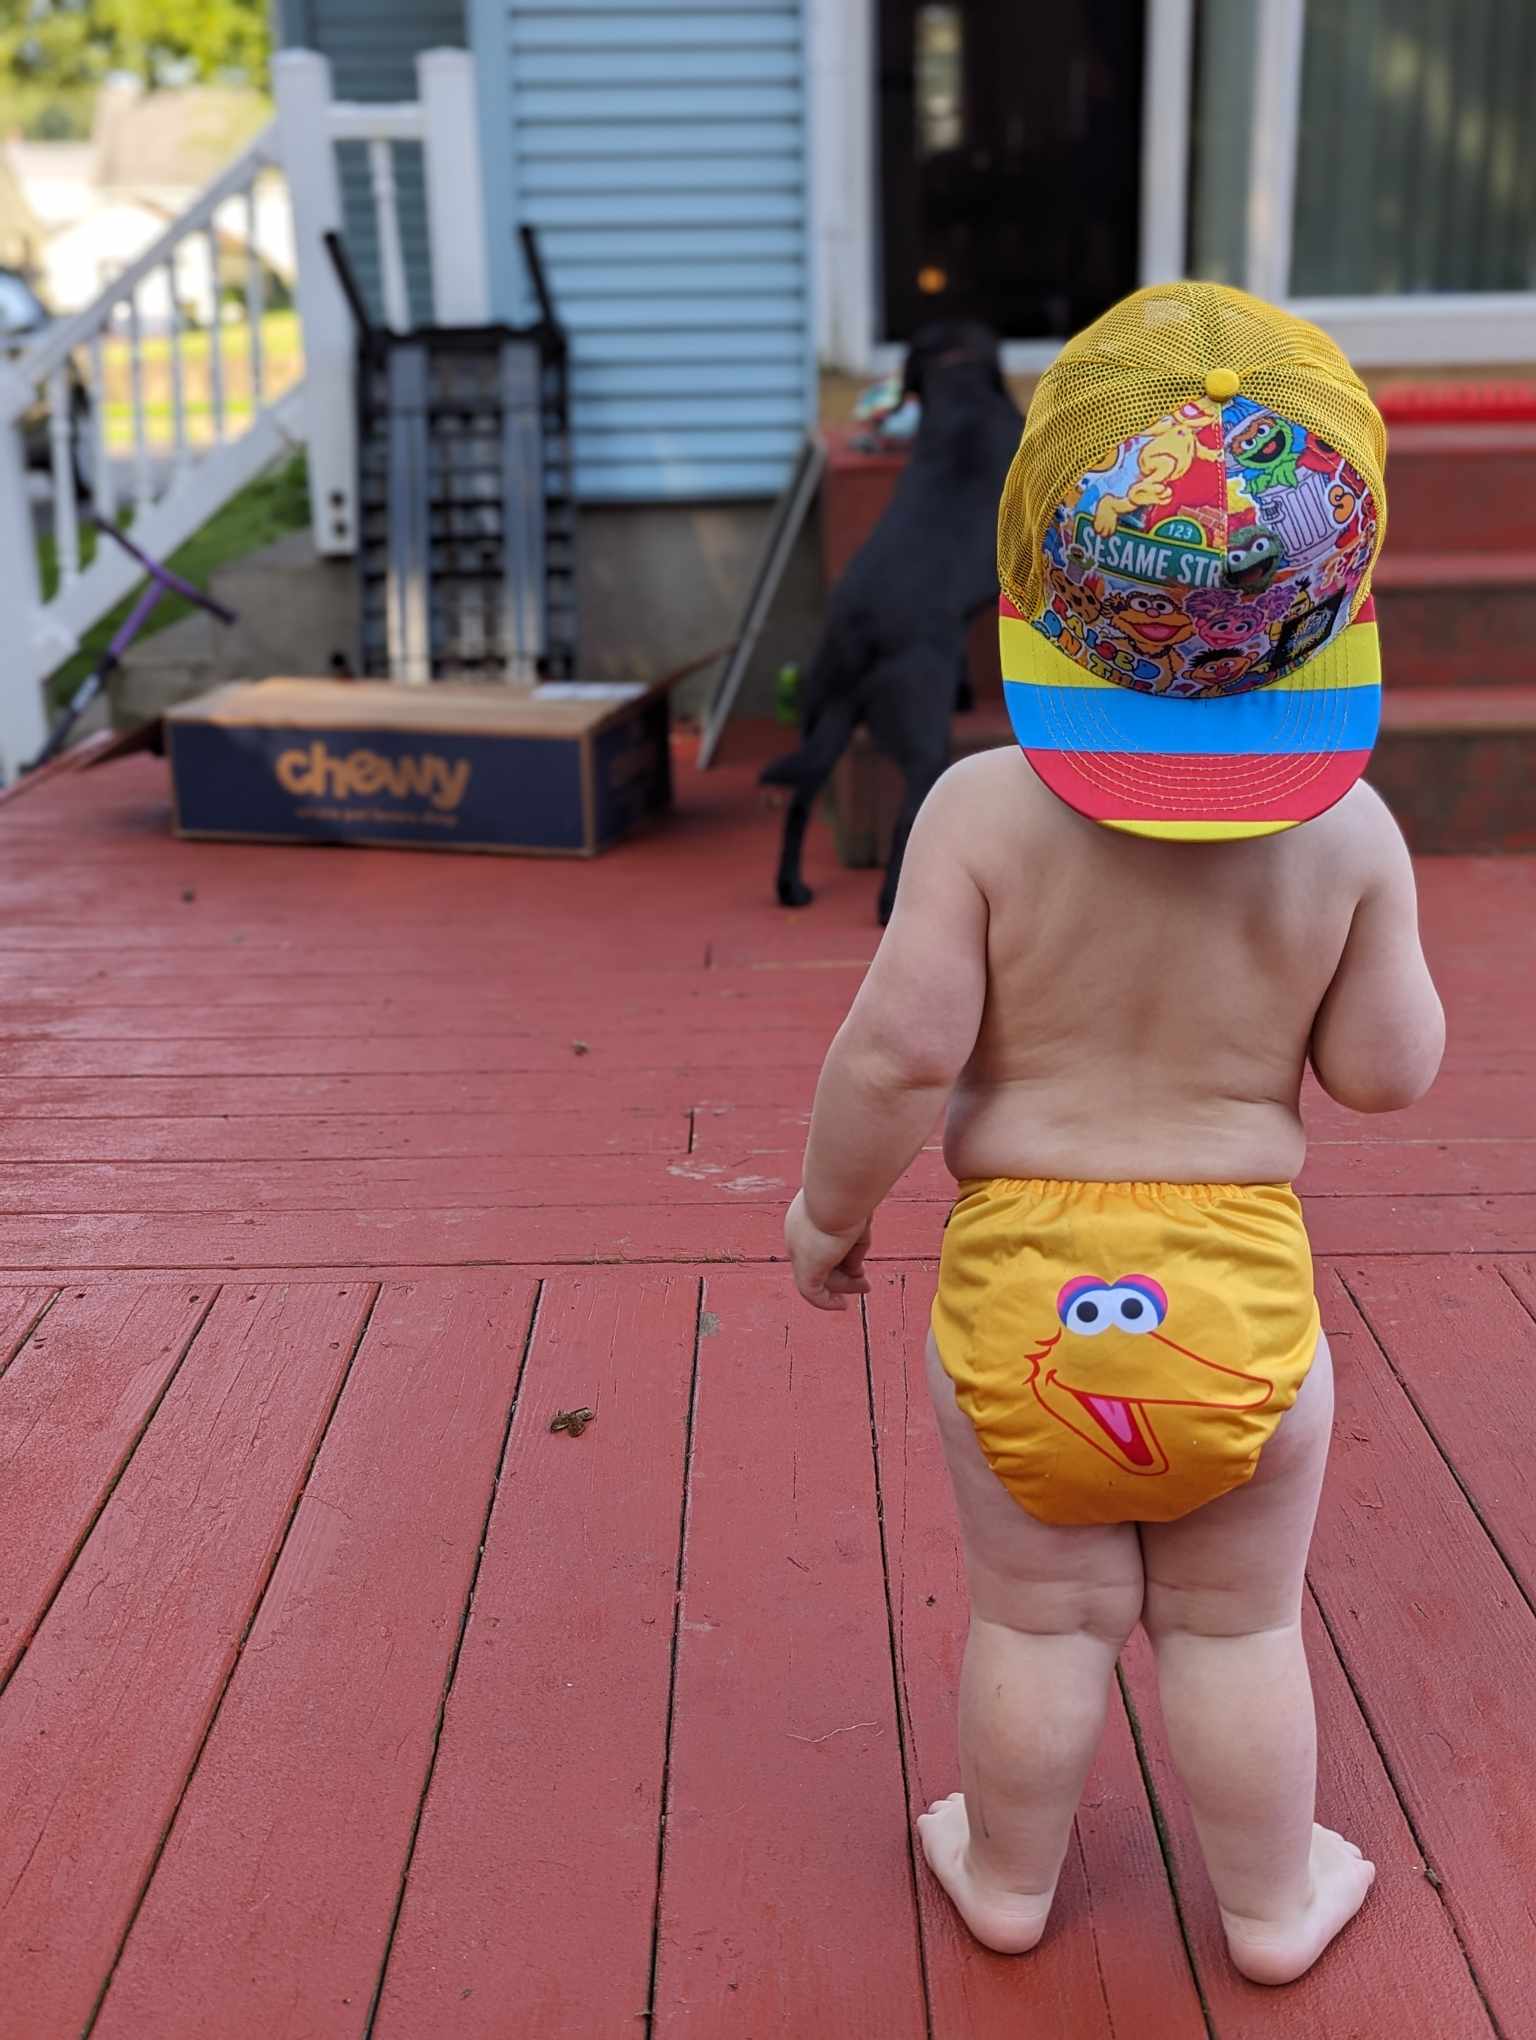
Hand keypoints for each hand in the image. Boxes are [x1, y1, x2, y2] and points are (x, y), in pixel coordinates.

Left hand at [785, 1190, 871, 1311]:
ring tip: (865, 1287)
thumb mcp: (856, 1216)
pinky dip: (825, 1302)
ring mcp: (799, 1250)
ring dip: (843, 1285)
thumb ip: (854, 1242)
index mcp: (808, 1214)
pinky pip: (811, 1292)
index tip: (858, 1265)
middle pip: (820, 1261)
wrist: (839, 1190)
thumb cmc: (852, 1194)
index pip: (822, 1243)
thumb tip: (854, 1268)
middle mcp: (798, 1233)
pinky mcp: (805, 1266)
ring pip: (820, 1276)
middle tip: (865, 1284)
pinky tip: (840, 1305)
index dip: (842, 1256)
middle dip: (844, 1273)